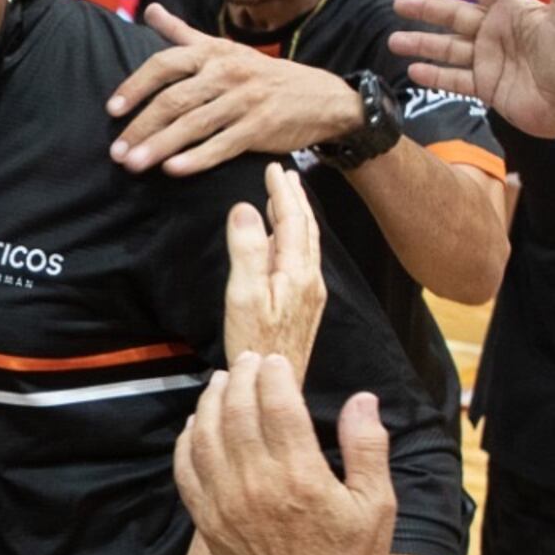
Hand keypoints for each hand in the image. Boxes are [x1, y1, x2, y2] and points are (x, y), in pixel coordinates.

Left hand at [107, 5, 366, 173]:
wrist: (321, 97)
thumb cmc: (262, 75)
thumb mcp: (224, 48)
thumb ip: (183, 33)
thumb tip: (149, 10)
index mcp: (214, 53)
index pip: (165, 64)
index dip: (136, 86)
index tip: (112, 109)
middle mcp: (227, 73)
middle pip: (174, 99)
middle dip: (141, 126)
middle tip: (116, 151)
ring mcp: (245, 101)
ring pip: (194, 125)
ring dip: (159, 146)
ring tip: (133, 164)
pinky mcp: (260, 128)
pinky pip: (222, 145)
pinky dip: (196, 158)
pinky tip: (173, 170)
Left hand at [174, 354, 391, 554]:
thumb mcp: (377, 508)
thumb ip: (368, 448)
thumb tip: (362, 400)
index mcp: (300, 476)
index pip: (277, 404)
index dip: (274, 374)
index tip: (276, 361)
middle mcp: (256, 484)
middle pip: (236, 411)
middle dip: (241, 378)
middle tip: (247, 362)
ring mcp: (225, 503)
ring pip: (206, 434)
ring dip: (211, 401)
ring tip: (222, 382)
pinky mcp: (207, 521)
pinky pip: (186, 469)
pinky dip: (188, 440)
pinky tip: (198, 425)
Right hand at [223, 164, 324, 377]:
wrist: (275, 385)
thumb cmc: (254, 343)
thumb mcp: (243, 295)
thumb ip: (246, 250)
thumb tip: (244, 207)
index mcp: (297, 271)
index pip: (292, 220)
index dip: (282, 193)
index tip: (272, 168)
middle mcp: (310, 278)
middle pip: (306, 228)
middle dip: (295, 199)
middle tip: (284, 174)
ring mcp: (310, 293)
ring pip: (307, 243)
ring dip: (296, 217)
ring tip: (285, 198)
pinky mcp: (305, 306)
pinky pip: (303, 258)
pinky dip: (294, 238)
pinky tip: (282, 242)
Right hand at [390, 0, 554, 141]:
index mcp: (515, 10)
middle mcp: (498, 32)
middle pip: (455, 15)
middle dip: (427, 9)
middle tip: (399, 3)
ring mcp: (491, 60)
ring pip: (448, 48)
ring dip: (422, 43)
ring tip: (395, 41)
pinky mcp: (488, 87)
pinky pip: (454, 80)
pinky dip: (434, 76)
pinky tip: (414, 70)